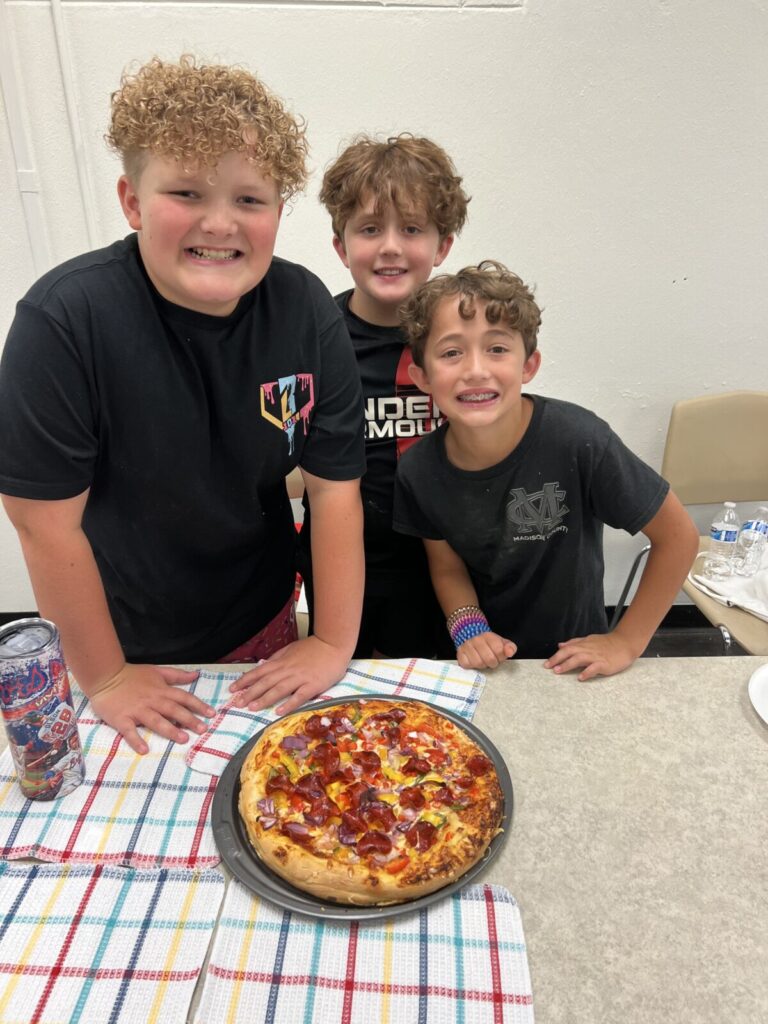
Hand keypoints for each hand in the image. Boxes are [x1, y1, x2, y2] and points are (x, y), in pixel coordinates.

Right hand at [89, 663, 214, 754]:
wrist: (105, 676)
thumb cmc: (131, 675)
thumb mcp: (156, 671)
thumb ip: (176, 675)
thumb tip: (196, 675)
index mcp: (161, 690)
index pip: (183, 697)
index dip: (198, 705)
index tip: (211, 714)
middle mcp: (152, 700)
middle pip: (173, 710)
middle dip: (189, 719)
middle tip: (202, 729)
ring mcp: (136, 710)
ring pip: (156, 720)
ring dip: (170, 730)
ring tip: (183, 739)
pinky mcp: (121, 719)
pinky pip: (129, 731)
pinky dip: (136, 740)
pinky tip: (144, 750)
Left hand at [228, 636, 349, 714]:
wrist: (334, 644)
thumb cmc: (314, 647)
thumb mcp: (291, 649)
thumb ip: (278, 658)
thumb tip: (264, 665)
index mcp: (282, 661)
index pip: (259, 672)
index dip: (245, 680)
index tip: (232, 689)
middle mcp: (288, 670)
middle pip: (265, 682)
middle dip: (250, 693)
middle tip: (237, 703)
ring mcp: (300, 678)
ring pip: (279, 689)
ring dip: (264, 699)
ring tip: (252, 708)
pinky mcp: (313, 685)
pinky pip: (299, 696)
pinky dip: (288, 704)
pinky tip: (278, 711)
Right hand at [456, 632, 515, 669]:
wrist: (471, 638)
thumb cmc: (489, 644)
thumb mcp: (502, 643)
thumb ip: (510, 647)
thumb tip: (510, 652)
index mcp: (489, 636)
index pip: (499, 650)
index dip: (500, 656)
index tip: (498, 656)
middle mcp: (477, 639)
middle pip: (489, 659)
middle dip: (492, 663)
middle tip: (491, 660)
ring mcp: (467, 646)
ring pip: (478, 663)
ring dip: (482, 665)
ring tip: (482, 660)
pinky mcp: (460, 653)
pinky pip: (467, 665)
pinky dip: (471, 666)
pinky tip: (473, 661)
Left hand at [543, 631, 637, 680]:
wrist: (625, 643)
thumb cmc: (607, 643)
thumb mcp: (589, 640)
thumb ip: (575, 643)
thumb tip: (560, 645)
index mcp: (584, 644)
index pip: (567, 648)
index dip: (556, 655)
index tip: (547, 663)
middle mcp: (588, 649)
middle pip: (570, 652)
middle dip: (557, 659)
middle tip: (548, 667)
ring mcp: (596, 656)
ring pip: (579, 658)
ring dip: (568, 664)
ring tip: (558, 671)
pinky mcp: (605, 663)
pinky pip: (594, 667)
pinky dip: (587, 672)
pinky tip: (580, 678)